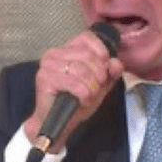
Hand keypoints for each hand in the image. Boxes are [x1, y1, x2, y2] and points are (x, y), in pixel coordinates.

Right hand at [24, 29, 123, 152]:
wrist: (59, 123)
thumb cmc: (76, 101)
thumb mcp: (99, 84)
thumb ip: (110, 72)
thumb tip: (116, 63)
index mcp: (65, 49)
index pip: (87, 38)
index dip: (102, 54)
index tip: (104, 71)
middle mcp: (54, 53)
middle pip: (88, 56)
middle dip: (99, 75)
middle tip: (95, 89)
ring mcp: (48, 65)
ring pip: (83, 71)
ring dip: (92, 88)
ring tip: (88, 96)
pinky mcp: (45, 79)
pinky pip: (76, 84)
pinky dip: (84, 95)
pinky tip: (81, 101)